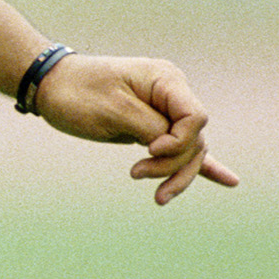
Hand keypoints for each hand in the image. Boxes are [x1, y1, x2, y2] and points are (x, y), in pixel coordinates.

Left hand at [33, 54, 238, 204]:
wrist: (51, 86)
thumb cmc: (78, 94)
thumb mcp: (113, 111)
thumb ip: (149, 127)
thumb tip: (173, 145)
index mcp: (165, 80)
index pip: (194, 118)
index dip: (178, 142)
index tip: (148, 150)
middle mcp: (171, 93)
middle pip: (193, 138)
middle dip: (172, 164)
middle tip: (135, 174)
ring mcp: (164, 109)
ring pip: (187, 149)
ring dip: (176, 174)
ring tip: (158, 198)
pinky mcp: (153, 126)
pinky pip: (182, 147)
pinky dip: (202, 165)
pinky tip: (228, 180)